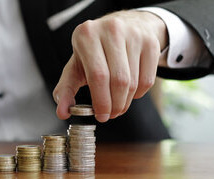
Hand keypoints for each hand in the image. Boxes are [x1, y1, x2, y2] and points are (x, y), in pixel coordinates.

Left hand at [53, 10, 167, 122]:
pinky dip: (138, 94)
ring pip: (133, 82)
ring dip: (126, 102)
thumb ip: (66, 89)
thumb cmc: (96, 51)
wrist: (124, 27)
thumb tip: (62, 112)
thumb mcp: (76, 65)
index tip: (101, 116)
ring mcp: (134, 35)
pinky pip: (148, 79)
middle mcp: (111, 30)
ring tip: (118, 104)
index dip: (101, 101)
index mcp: (87, 35)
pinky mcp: (150, 42)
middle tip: (111, 114)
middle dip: (115, 105)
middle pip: (118, 81)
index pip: (98, 76)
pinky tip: (130, 92)